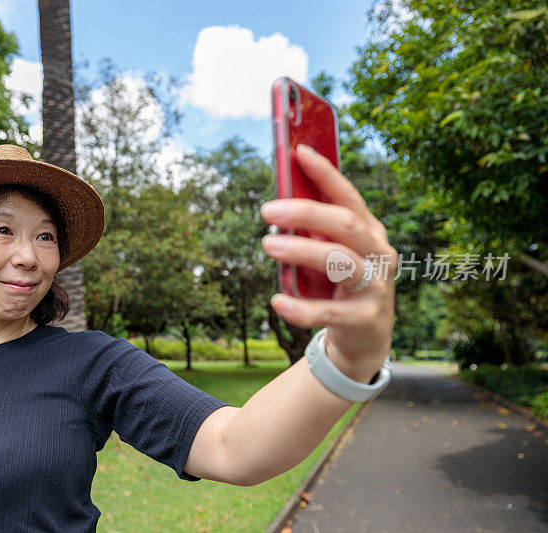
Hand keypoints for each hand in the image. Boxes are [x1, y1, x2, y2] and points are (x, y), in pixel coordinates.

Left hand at [260, 144, 397, 382]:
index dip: (325, 173)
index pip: (348, 196)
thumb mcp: (331, 254)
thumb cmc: (340, 286)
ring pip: (339, 261)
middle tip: (267, 210)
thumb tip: (278, 204)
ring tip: (267, 245)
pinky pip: (327, 311)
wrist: (364, 340)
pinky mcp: (363, 319)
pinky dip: (300, 307)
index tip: (299, 152)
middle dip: (305, 212)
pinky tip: (277, 301)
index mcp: (370, 232)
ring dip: (300, 251)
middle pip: (344, 224)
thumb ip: (313, 232)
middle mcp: (378, 254)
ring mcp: (375, 287)